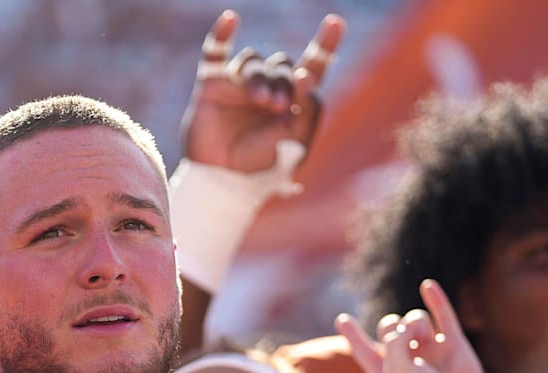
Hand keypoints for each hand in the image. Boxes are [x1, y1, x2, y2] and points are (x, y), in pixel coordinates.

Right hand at [181, 10, 344, 172]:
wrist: (225, 179)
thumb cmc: (264, 164)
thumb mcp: (297, 140)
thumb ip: (308, 107)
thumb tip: (303, 74)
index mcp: (292, 100)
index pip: (312, 65)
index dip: (324, 44)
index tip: (335, 23)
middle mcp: (267, 88)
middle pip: (280, 64)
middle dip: (281, 81)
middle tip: (276, 106)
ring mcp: (238, 86)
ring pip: (253, 61)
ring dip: (259, 77)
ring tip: (260, 101)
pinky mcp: (212, 86)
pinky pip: (215, 53)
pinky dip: (221, 34)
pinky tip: (231, 19)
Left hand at [335, 279, 489, 372]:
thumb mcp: (393, 369)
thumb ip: (393, 339)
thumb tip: (412, 324)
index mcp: (386, 372)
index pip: (364, 349)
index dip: (353, 335)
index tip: (342, 319)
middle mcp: (407, 359)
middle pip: (390, 326)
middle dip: (393, 325)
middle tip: (403, 339)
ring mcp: (431, 350)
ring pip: (415, 319)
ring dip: (415, 321)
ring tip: (423, 335)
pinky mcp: (453, 344)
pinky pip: (444, 316)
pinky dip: (436, 300)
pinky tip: (427, 285)